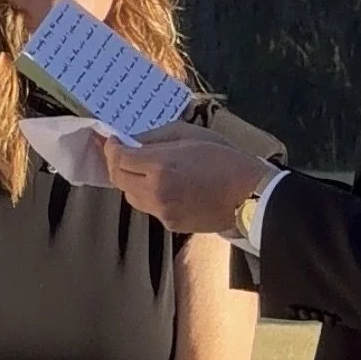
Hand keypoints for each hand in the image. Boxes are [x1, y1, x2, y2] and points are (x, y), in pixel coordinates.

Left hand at [98, 125, 261, 237]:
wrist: (250, 196)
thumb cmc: (225, 159)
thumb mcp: (190, 135)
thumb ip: (155, 137)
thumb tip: (131, 141)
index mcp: (161, 166)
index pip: (119, 158)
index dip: (110, 147)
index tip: (111, 140)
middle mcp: (156, 192)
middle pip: (118, 180)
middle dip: (115, 164)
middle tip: (118, 151)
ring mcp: (162, 212)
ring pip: (130, 197)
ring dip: (129, 181)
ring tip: (139, 167)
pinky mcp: (171, 224)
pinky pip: (149, 207)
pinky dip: (147, 194)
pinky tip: (160, 184)